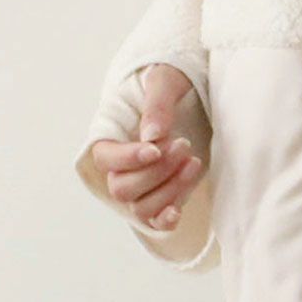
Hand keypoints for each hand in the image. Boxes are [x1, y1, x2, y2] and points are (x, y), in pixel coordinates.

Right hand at [89, 63, 204, 232]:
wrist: (193, 95)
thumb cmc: (173, 82)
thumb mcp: (167, 80)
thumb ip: (158, 104)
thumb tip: (153, 134)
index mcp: (111, 137)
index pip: (106, 157)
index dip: (129, 157)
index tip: (157, 148)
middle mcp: (121, 168)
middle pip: (123, 187)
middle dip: (156, 172)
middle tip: (184, 145)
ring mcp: (141, 187)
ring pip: (141, 207)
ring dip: (169, 190)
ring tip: (195, 162)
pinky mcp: (162, 197)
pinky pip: (155, 221)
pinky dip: (166, 220)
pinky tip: (178, 211)